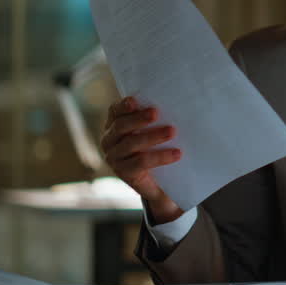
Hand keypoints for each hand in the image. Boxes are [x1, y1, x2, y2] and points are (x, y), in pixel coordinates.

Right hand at [100, 96, 183, 223]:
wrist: (158, 184)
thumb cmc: (154, 149)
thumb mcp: (151, 132)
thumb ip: (153, 119)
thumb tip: (173, 102)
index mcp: (113, 126)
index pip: (114, 112)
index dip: (123, 106)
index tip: (134, 101)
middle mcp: (109, 141)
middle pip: (121, 126)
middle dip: (139, 118)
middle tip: (156, 113)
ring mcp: (114, 158)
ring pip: (132, 144)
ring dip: (153, 136)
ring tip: (172, 131)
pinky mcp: (124, 173)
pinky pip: (141, 162)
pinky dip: (160, 157)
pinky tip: (176, 154)